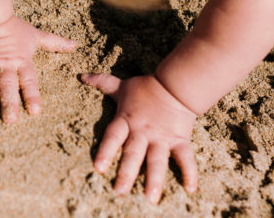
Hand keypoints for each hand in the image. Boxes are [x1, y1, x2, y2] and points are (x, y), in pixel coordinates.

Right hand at [0, 15, 76, 120]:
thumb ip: (55, 43)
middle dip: (7, 102)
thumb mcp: (36, 36)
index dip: (32, 95)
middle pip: (5, 86)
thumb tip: (76, 45)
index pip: (28, 81)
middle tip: (9, 121)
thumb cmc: (13, 27)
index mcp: (19, 62)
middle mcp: (2, 66)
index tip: (35, 112)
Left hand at [81, 74, 197, 202]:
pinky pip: (185, 158)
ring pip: (157, 160)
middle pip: (133, 154)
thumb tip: (83, 76)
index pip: (113, 137)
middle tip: (120, 192)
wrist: (176, 85)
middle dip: (127, 173)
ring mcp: (161, 138)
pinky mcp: (179, 140)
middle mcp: (142, 133)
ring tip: (150, 198)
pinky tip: (190, 189)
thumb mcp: (122, 86)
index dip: (106, 151)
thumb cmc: (146, 87)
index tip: (99, 168)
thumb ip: (103, 83)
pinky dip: (189, 172)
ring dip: (154, 179)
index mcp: (127, 121)